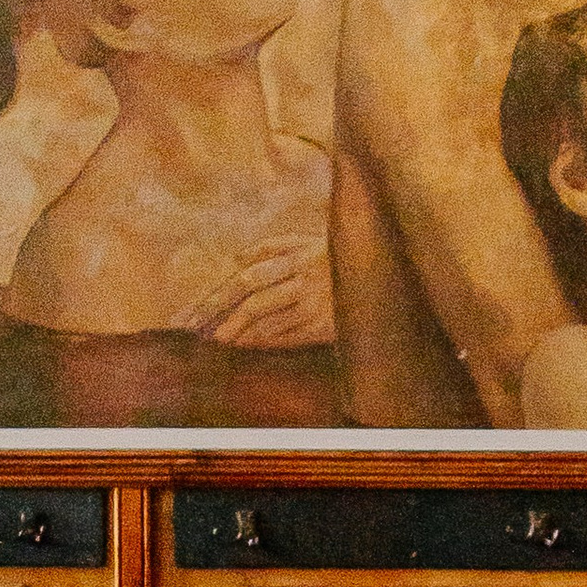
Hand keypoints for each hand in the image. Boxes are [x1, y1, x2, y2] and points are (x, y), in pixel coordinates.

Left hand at [185, 235, 335, 350]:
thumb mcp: (313, 241)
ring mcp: (317, 304)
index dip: (220, 295)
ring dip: (242, 334)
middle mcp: (305, 279)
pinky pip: (290, 336)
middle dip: (224, 317)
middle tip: (202, 333)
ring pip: (270, 322)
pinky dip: (267, 342)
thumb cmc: (344, 257)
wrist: (387, 275)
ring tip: (222, 342)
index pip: (249, 276)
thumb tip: (236, 257)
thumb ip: (274, 246)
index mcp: (299, 255)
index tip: (199, 310)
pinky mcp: (329, 325)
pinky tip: (251, 345)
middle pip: (254, 300)